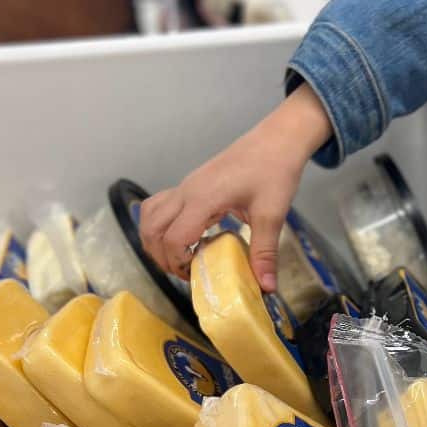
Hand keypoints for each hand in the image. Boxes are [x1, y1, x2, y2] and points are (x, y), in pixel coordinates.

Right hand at [139, 85, 332, 292]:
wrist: (277, 139)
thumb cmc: (275, 170)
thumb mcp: (272, 214)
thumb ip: (264, 252)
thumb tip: (267, 287)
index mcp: (203, 199)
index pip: (173, 238)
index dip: (177, 263)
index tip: (196, 276)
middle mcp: (187, 191)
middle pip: (152, 229)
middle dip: (161, 257)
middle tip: (186, 272)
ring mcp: (186, 186)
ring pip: (150, 215)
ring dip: (155, 241)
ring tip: (180, 258)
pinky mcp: (191, 184)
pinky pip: (161, 206)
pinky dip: (162, 226)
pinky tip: (186, 238)